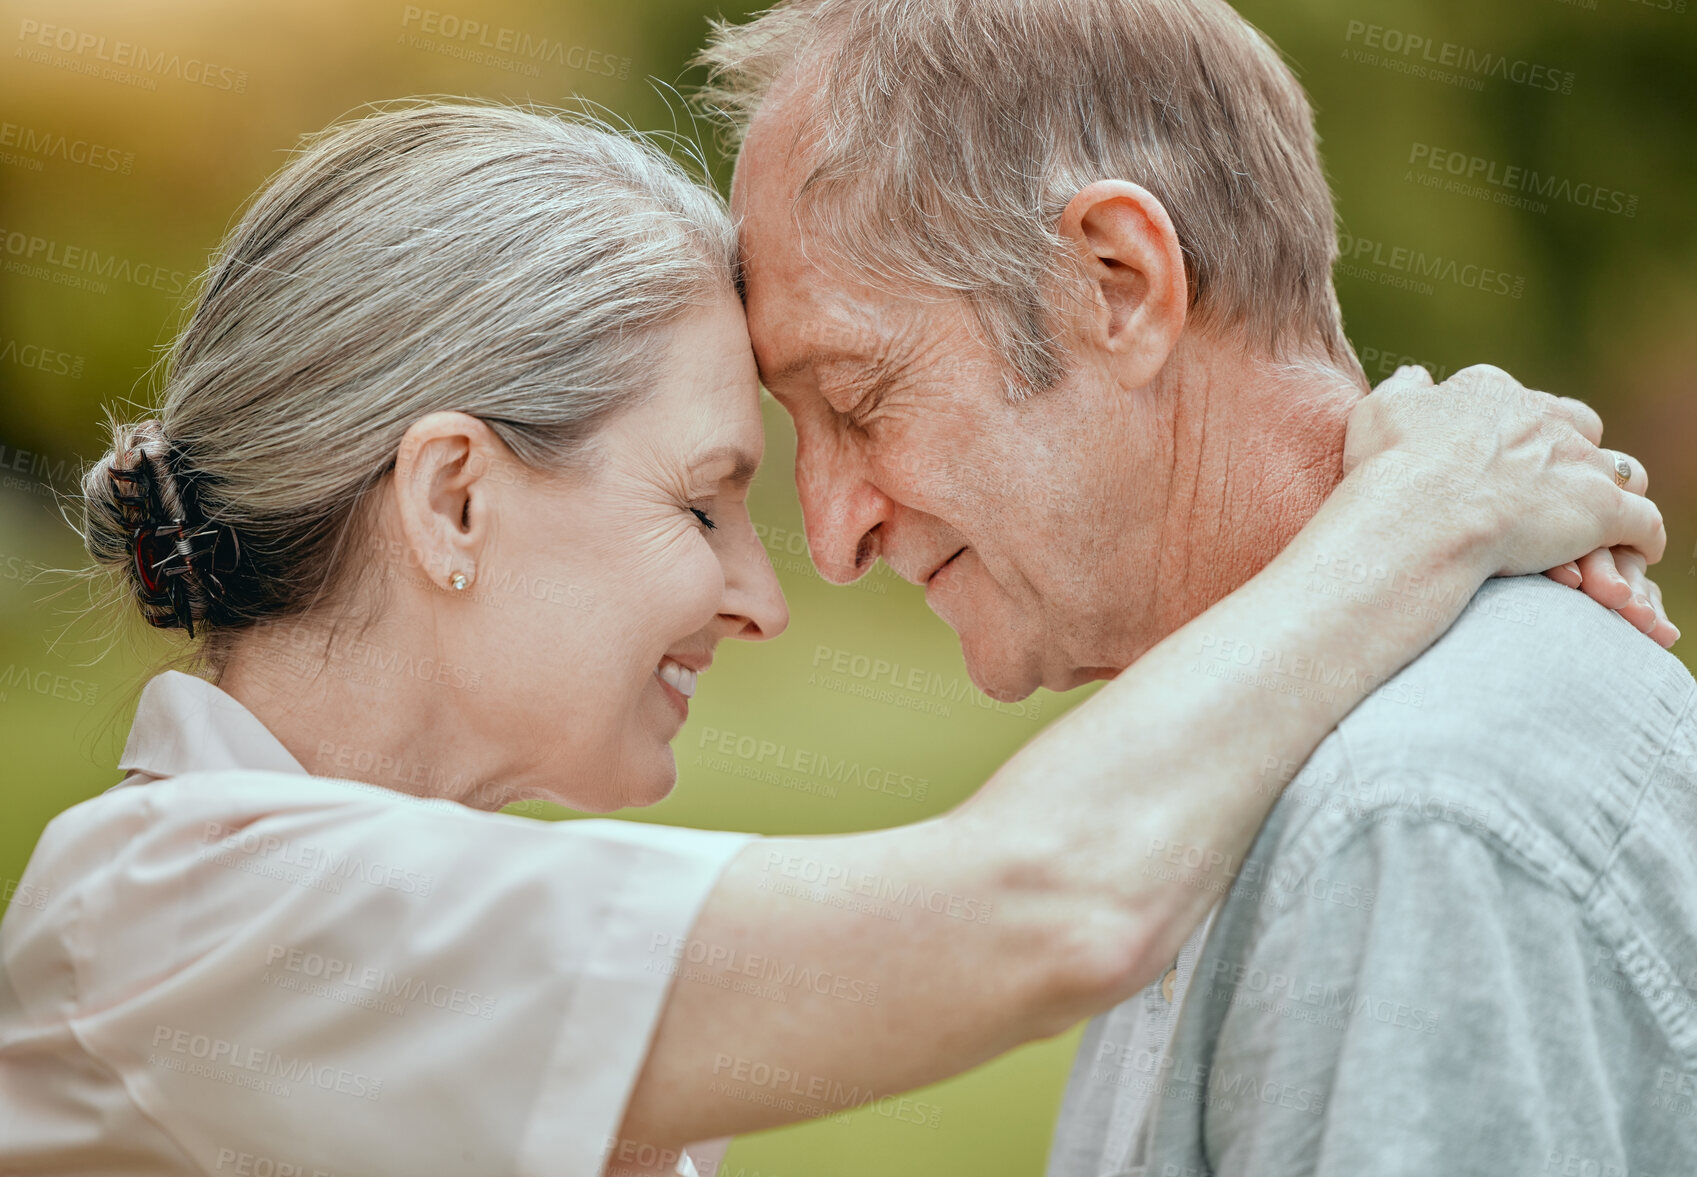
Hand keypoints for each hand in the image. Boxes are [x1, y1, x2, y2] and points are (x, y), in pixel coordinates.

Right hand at [1342, 364, 1670, 642]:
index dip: (1512, 431)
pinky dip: (1643, 537)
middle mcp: (1542, 416)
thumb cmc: (1391, 467)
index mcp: (1490, 391)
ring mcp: (1577, 461)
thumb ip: (1404, 389)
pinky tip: (1635, 549)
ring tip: (1595, 521)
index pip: (1518, 402)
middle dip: (1570, 452)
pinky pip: (1644, 522)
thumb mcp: (1380, 411)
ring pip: (1619, 470)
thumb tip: (1416, 376)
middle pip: (1578, 426)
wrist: (1421, 517)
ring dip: (1611, 491)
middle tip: (1548, 489)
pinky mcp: (1602, 509)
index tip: (1496, 459)